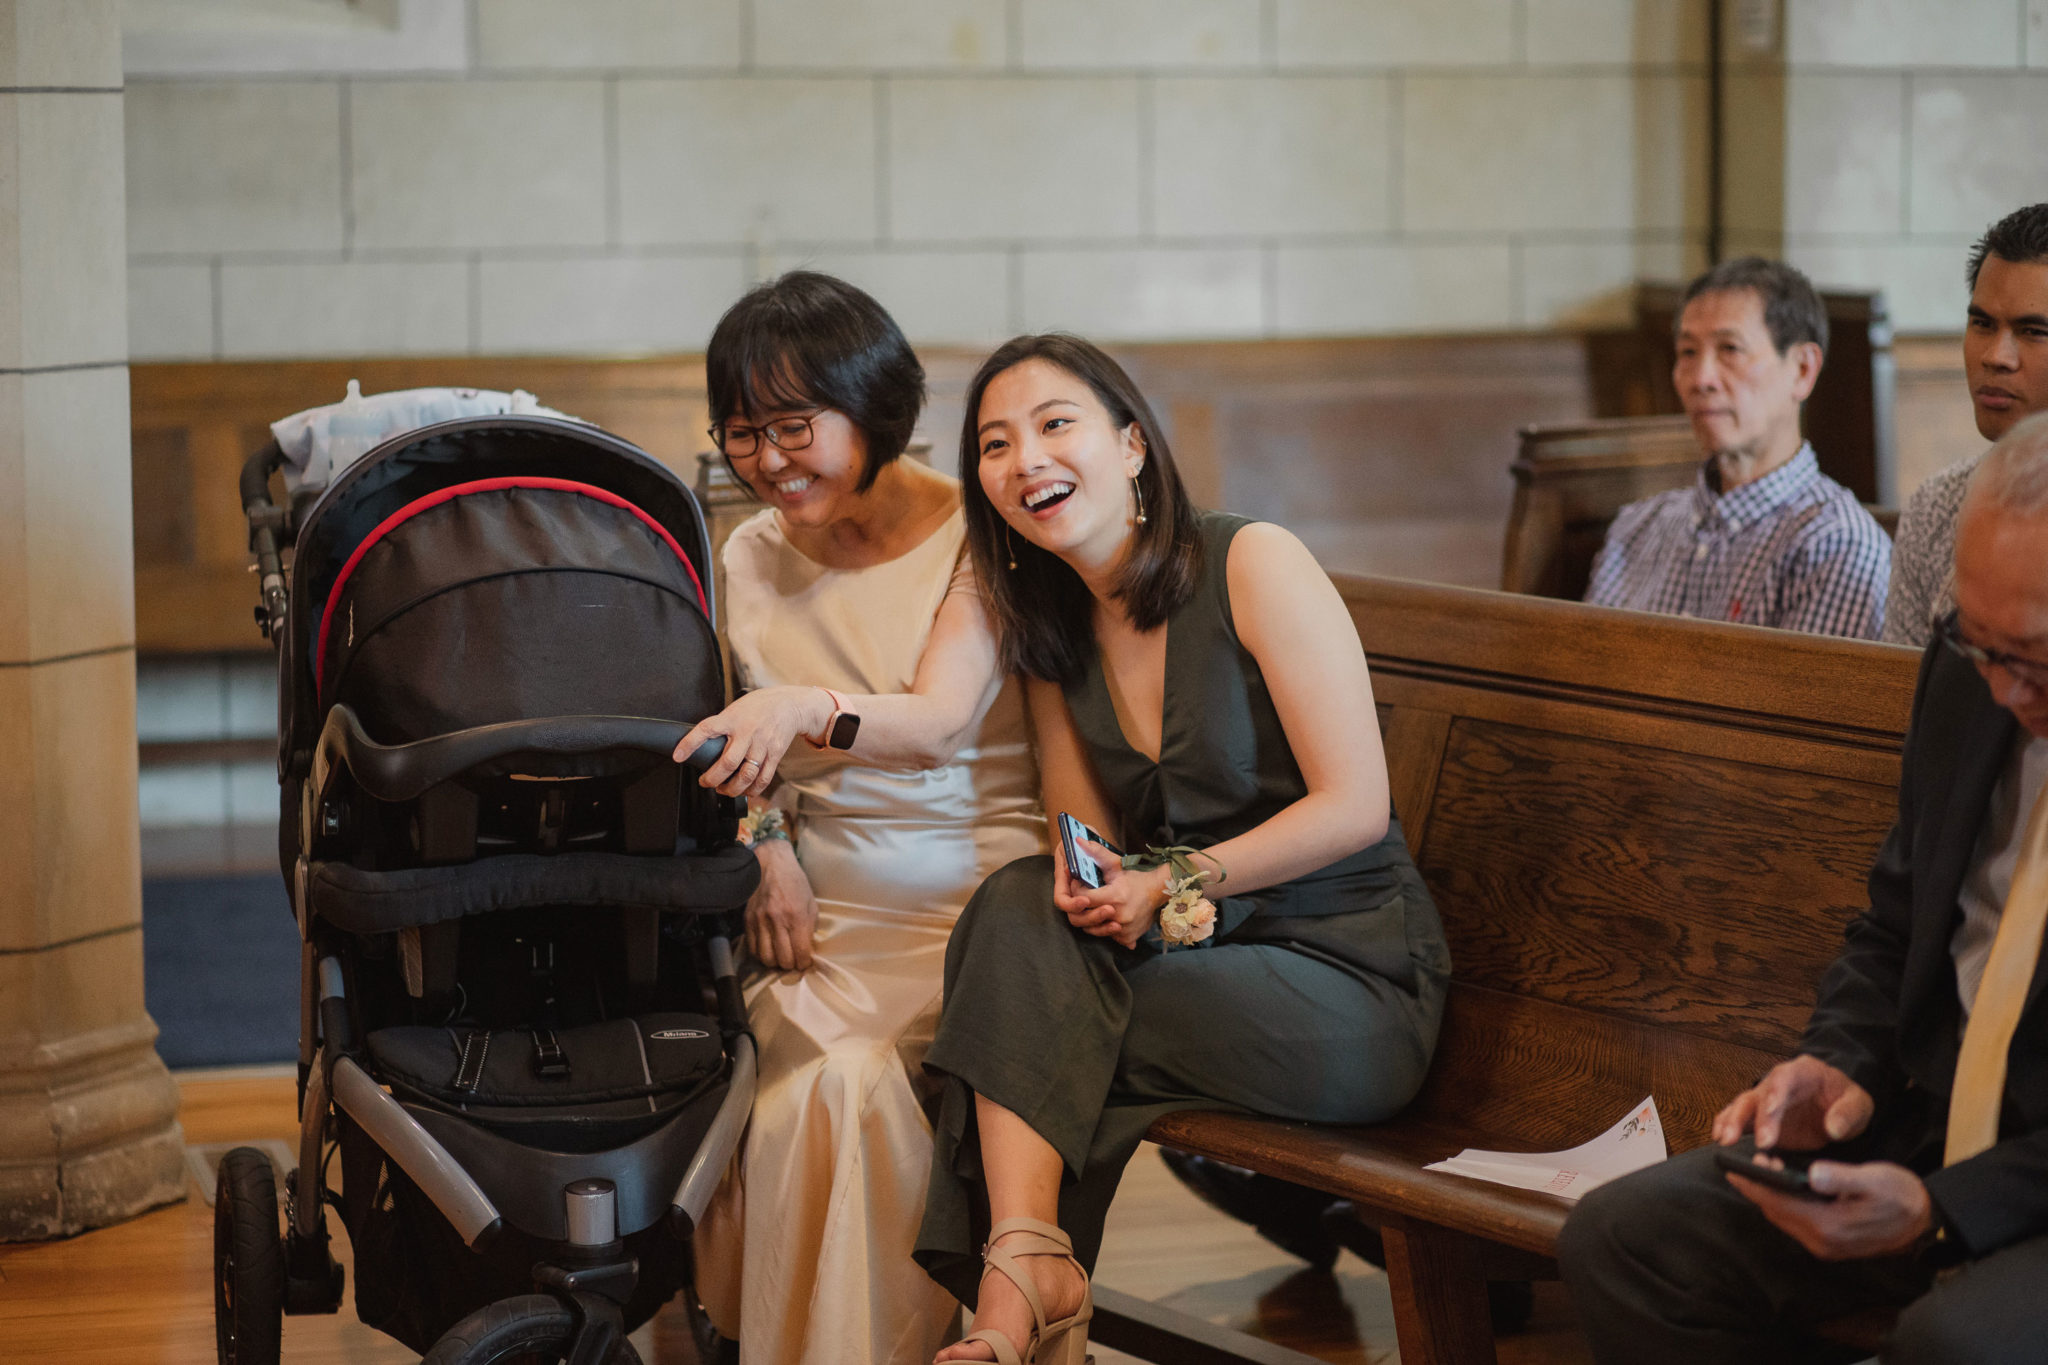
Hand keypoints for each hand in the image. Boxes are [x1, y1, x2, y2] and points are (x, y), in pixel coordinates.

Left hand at [674, 686, 832, 798]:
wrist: (789, 704)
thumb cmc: (758, 706)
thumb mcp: (735, 708)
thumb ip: (722, 725)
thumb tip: (703, 745)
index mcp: (732, 718)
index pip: (706, 729)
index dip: (689, 744)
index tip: (678, 756)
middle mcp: (747, 732)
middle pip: (728, 763)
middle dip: (713, 779)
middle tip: (705, 782)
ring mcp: (762, 745)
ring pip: (746, 775)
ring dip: (732, 789)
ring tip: (724, 789)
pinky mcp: (775, 754)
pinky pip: (763, 778)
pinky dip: (752, 790)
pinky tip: (745, 791)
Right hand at [745, 838, 818, 970]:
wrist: (771, 864)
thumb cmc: (795, 883)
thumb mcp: (810, 903)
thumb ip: (809, 928)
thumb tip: (807, 950)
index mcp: (797, 916)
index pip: (800, 953)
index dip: (804, 964)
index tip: (805, 963)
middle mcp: (777, 921)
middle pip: (782, 960)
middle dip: (791, 965)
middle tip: (794, 962)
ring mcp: (760, 921)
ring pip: (766, 958)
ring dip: (775, 963)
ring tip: (781, 958)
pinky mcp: (748, 920)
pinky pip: (752, 948)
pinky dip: (761, 955)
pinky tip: (768, 950)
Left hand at [1055, 838, 1169, 949]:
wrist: (1157, 891)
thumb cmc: (1134, 876)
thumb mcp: (1116, 863)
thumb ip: (1096, 853)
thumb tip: (1078, 841)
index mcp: (1115, 896)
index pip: (1083, 898)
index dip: (1077, 890)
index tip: (1080, 885)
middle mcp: (1120, 915)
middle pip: (1085, 918)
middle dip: (1080, 908)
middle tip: (1084, 898)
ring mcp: (1124, 929)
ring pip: (1094, 930)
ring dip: (1090, 920)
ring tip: (1095, 906)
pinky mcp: (1128, 937)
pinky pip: (1108, 937)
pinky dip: (1105, 928)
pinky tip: (1108, 917)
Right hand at [1713, 1055, 1874, 1150]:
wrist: (1839, 1107)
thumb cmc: (1846, 1101)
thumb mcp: (1859, 1104)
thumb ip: (1848, 1114)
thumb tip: (1833, 1128)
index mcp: (1803, 1071)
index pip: (1784, 1078)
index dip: (1775, 1094)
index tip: (1771, 1113)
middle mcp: (1778, 1082)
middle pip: (1759, 1094)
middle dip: (1752, 1116)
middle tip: (1752, 1140)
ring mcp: (1766, 1099)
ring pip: (1743, 1105)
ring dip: (1732, 1122)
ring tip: (1724, 1140)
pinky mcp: (1759, 1117)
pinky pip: (1738, 1117)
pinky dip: (1726, 1125)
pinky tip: (1720, 1138)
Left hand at [1725, 1159, 1933, 1259]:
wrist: (1925, 1222)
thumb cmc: (1901, 1195)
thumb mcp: (1874, 1179)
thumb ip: (1841, 1177)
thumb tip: (1812, 1173)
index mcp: (1829, 1225)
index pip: (1779, 1203)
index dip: (1754, 1185)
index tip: (1732, 1169)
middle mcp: (1822, 1242)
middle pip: (1776, 1213)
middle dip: (1758, 1189)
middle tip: (1746, 1163)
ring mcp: (1825, 1247)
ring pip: (1784, 1219)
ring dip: (1771, 1197)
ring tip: (1763, 1170)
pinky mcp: (1830, 1245)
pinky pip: (1796, 1224)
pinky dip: (1785, 1205)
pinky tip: (1784, 1188)